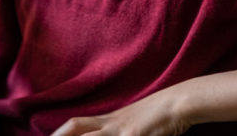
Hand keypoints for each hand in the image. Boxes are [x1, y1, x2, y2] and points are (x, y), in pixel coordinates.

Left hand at [51, 89, 190, 135]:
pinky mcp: (135, 135)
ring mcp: (122, 130)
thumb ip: (117, 129)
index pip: (77, 124)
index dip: (60, 132)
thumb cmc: (157, 115)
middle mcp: (111, 124)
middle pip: (78, 128)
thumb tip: (106, 131)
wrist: (176, 103)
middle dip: (61, 135)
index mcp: (109, 119)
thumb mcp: (132, 122)